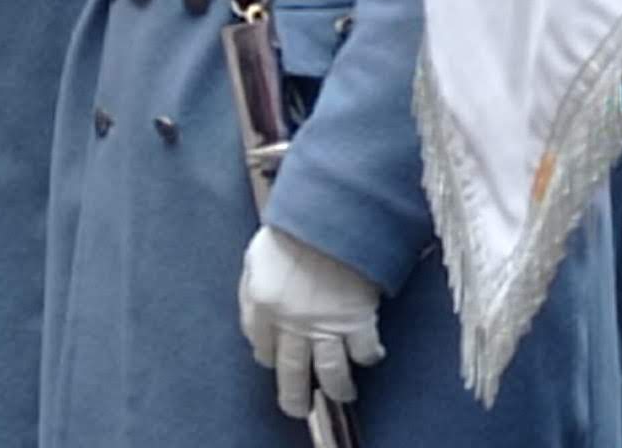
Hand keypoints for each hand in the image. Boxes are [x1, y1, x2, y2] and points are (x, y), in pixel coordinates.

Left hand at [237, 226, 383, 418]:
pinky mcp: (358, 317)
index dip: (268, 355)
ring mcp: (327, 323)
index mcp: (264, 304)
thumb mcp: (256, 254)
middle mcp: (293, 322)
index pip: (262, 346)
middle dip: (294, 396)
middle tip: (297, 409)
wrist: (334, 211)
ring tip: (342, 394)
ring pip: (330, 371)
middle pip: (292, 370)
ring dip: (337, 388)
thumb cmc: (294, 226)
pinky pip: (364, 350)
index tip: (275, 359)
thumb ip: (250, 290)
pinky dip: (369, 356)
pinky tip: (371, 357)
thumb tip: (253, 326)